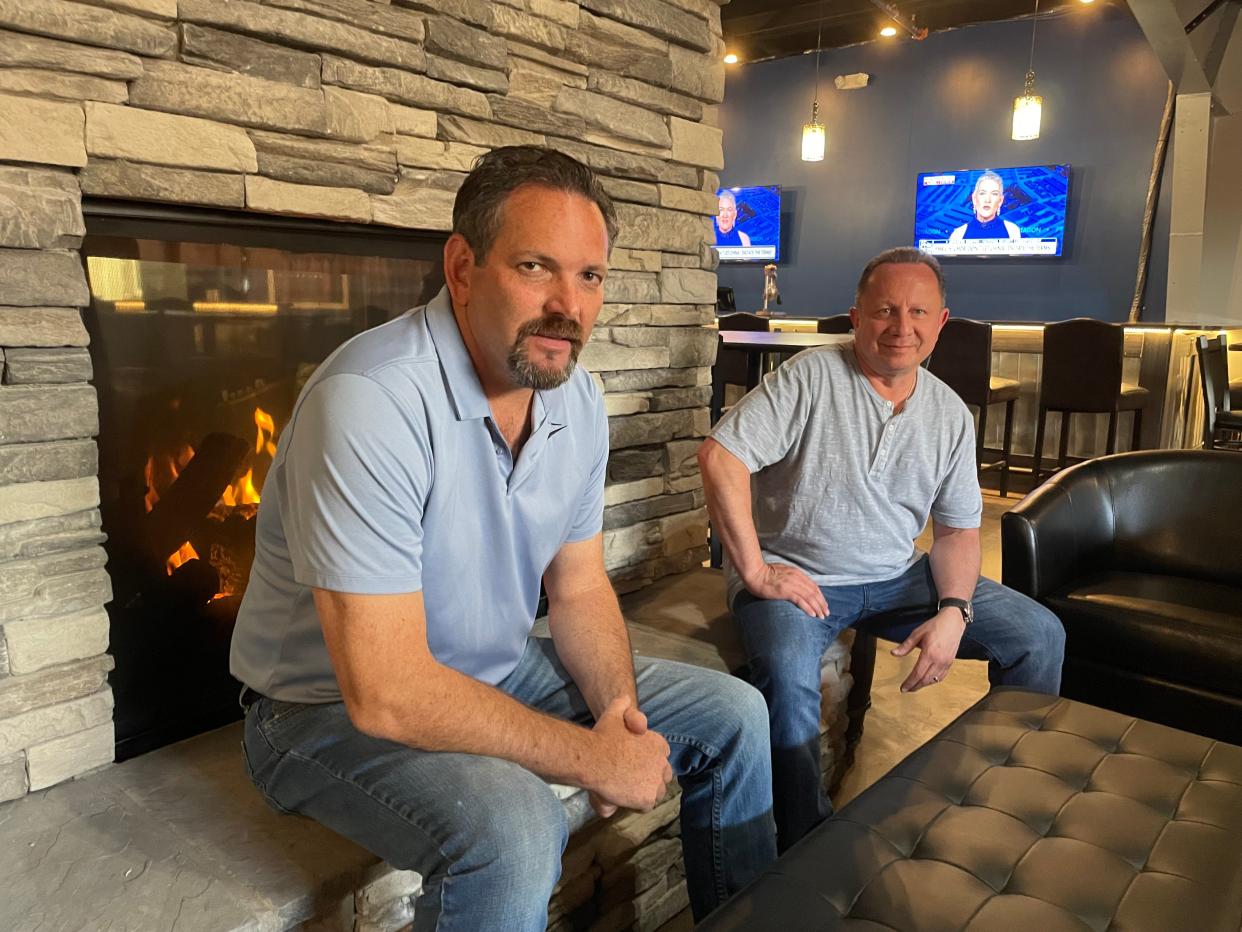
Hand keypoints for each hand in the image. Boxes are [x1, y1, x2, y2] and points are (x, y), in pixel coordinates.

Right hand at [588, 697, 671, 814]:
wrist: (593, 758)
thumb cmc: (602, 736)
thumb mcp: (614, 712)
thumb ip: (622, 704)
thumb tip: (626, 698)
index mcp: (660, 745)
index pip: (661, 758)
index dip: (647, 764)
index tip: (632, 765)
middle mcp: (663, 762)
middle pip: (662, 777)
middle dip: (649, 779)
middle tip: (628, 780)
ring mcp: (656, 782)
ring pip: (655, 793)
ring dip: (643, 793)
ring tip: (624, 790)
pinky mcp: (648, 798)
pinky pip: (645, 806)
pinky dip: (635, 805)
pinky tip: (621, 797)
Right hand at [743, 563, 828, 618]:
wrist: (755, 573)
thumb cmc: (765, 573)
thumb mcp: (783, 572)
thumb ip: (792, 578)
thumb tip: (797, 586)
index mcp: (797, 573)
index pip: (813, 586)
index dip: (820, 596)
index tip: (824, 605)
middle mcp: (797, 578)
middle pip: (814, 592)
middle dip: (822, 604)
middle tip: (826, 613)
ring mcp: (791, 584)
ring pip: (809, 597)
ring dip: (817, 608)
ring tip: (821, 616)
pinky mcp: (785, 591)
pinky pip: (800, 601)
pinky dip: (808, 608)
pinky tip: (812, 614)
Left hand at [891, 609, 965, 692]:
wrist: (953, 622)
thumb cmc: (935, 626)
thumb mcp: (917, 634)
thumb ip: (905, 646)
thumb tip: (894, 653)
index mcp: (929, 654)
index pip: (918, 673)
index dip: (910, 683)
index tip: (903, 688)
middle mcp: (939, 660)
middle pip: (926, 679)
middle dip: (915, 686)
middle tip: (907, 690)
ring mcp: (946, 662)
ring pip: (934, 679)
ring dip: (924, 685)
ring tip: (915, 686)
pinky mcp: (950, 662)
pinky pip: (941, 676)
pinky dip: (934, 681)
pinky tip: (928, 680)